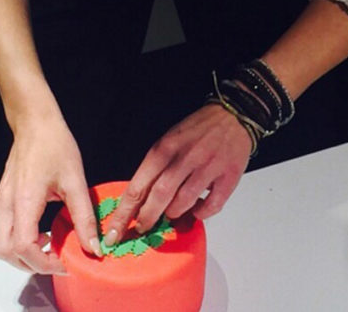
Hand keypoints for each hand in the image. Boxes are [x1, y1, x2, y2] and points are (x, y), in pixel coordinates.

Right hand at [0, 111, 101, 273]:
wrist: (35, 123)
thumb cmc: (54, 145)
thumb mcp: (75, 181)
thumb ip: (83, 217)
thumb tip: (92, 246)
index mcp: (24, 200)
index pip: (24, 247)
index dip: (44, 262)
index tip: (65, 263)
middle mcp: (5, 203)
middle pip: (6, 252)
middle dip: (31, 264)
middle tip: (57, 260)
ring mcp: (0, 201)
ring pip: (1, 245)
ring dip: (23, 255)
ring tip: (51, 249)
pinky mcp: (1, 198)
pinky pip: (3, 231)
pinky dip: (19, 242)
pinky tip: (42, 234)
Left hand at [103, 104, 251, 245]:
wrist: (232, 116)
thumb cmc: (197, 130)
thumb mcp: (169, 141)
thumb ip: (156, 168)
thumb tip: (140, 201)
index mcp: (165, 148)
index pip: (138, 186)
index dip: (124, 213)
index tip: (115, 231)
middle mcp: (185, 158)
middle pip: (159, 197)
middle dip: (147, 218)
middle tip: (142, 229)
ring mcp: (208, 167)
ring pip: (183, 203)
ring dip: (174, 214)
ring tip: (172, 213)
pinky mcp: (228, 176)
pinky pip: (211, 206)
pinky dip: (201, 213)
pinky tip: (197, 209)